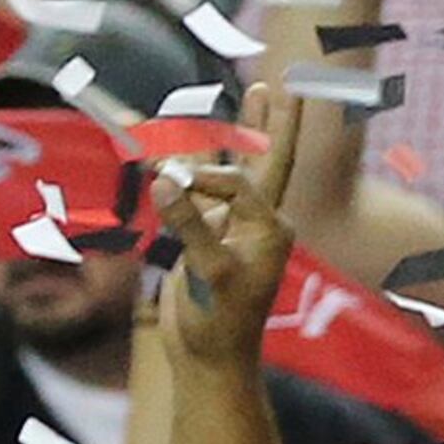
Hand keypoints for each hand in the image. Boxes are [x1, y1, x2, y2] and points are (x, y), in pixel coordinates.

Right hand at [149, 85, 304, 368]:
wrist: (210, 359)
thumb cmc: (223, 321)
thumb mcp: (210, 273)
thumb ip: (190, 225)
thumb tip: (168, 179)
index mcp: (272, 227)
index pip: (242, 183)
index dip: (206, 179)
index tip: (170, 185)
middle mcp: (256, 220)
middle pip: (262, 158)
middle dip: (265, 122)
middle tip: (275, 83)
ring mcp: (229, 228)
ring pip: (223, 172)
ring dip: (221, 137)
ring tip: (249, 93)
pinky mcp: (204, 239)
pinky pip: (192, 195)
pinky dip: (182, 171)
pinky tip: (175, 146)